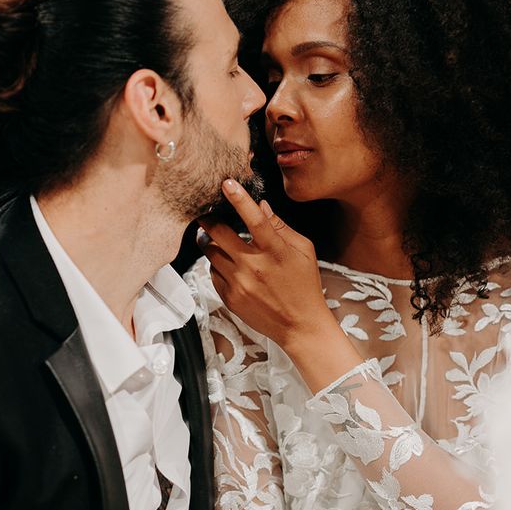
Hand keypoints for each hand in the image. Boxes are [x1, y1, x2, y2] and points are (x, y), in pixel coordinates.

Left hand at [197, 179, 337, 353]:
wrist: (300, 326)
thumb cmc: (304, 284)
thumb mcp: (303, 250)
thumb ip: (281, 226)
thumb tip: (261, 206)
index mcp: (274, 251)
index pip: (255, 219)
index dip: (239, 199)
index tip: (226, 183)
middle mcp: (253, 266)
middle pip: (218, 234)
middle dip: (208, 219)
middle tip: (206, 212)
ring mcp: (238, 283)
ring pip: (210, 252)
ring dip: (210, 241)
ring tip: (215, 237)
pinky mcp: (229, 297)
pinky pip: (213, 272)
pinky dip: (217, 264)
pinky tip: (228, 263)